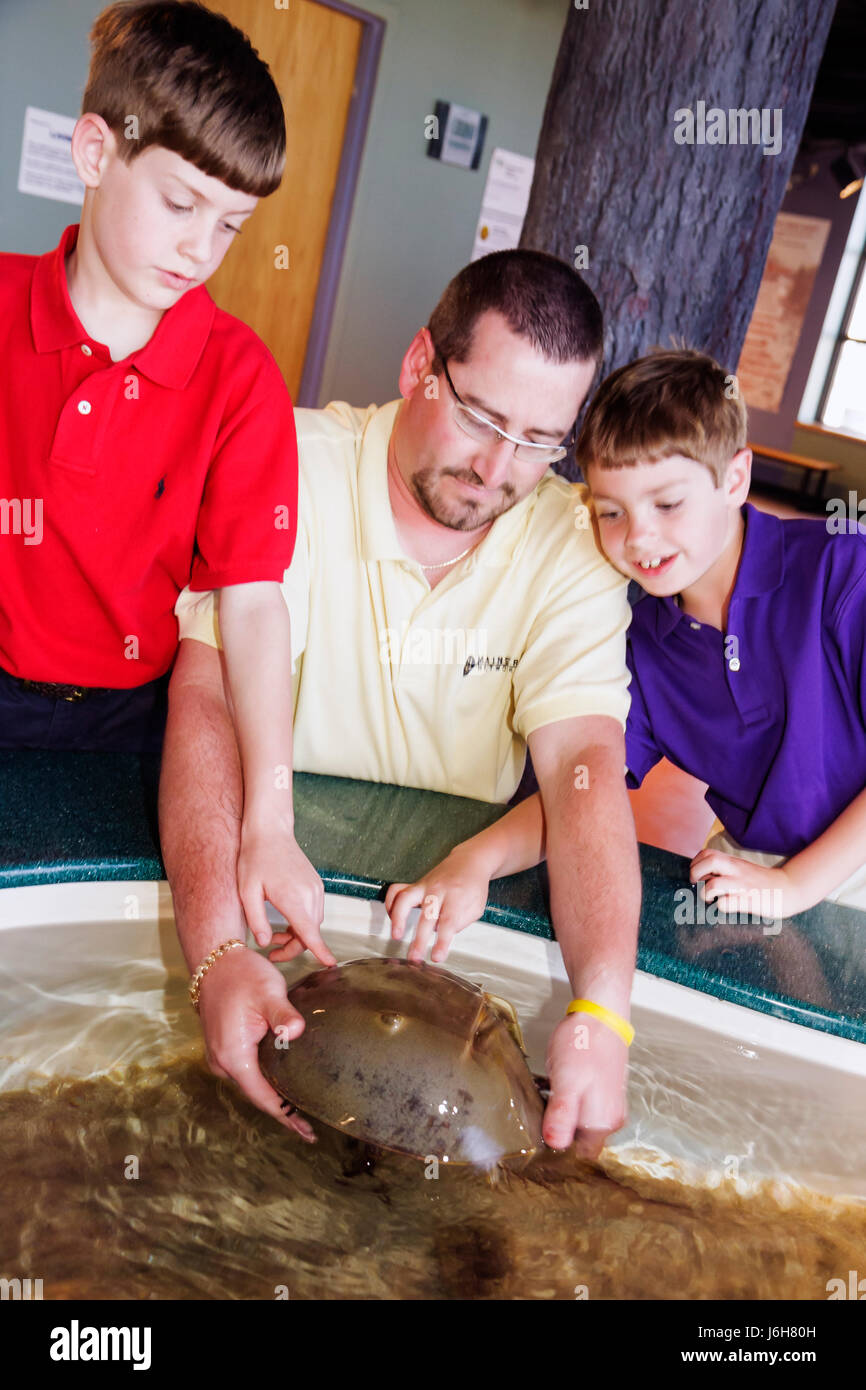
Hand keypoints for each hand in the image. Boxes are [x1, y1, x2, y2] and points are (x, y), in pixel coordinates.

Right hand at [197, 944, 315, 1141]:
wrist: (215, 961)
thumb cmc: (242, 976)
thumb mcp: (267, 992)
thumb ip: (283, 1014)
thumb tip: (296, 1031)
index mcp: (234, 1056)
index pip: (263, 1097)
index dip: (286, 1116)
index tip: (307, 1133)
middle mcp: (223, 1062)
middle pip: (257, 1096)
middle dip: (282, 1111)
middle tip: (309, 1127)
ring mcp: (220, 1056)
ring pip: (251, 1085)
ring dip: (273, 1097)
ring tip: (299, 1111)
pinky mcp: (223, 1048)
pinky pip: (247, 1073)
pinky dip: (264, 1083)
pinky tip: (281, 1084)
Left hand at [237, 822, 334, 965]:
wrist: (270, 831)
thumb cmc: (255, 858)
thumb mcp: (247, 891)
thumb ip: (256, 920)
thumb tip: (265, 943)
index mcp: (293, 898)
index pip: (310, 932)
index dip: (320, 950)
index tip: (330, 964)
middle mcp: (310, 894)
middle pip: (310, 933)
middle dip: (294, 948)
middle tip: (271, 953)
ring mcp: (315, 889)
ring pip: (313, 923)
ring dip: (297, 935)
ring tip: (274, 937)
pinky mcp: (316, 885)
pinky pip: (313, 912)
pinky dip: (302, 923)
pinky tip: (285, 922)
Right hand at [384, 845, 491, 961]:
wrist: (469, 860)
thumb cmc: (473, 886)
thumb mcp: (476, 907)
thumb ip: (461, 922)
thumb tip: (442, 934)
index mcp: (457, 898)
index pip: (449, 923)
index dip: (442, 942)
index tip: (436, 957)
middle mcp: (439, 890)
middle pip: (426, 915)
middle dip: (419, 938)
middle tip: (414, 957)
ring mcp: (425, 885)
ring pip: (405, 898)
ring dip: (398, 917)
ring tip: (396, 935)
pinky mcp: (415, 883)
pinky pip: (397, 890)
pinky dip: (390, 903)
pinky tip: (391, 917)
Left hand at [542, 1013, 627, 1157]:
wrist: (600, 1015)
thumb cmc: (583, 1045)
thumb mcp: (566, 1081)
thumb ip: (562, 1114)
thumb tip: (555, 1144)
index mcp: (601, 1123)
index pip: (579, 1156)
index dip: (557, 1150)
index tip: (537, 1137)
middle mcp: (609, 1120)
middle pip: (578, 1141)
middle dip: (556, 1130)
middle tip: (536, 1112)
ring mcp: (608, 1106)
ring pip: (578, 1124)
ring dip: (559, 1115)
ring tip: (544, 1095)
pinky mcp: (602, 1093)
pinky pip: (580, 1108)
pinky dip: (565, 1102)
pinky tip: (552, 1086)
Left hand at [690, 849, 806, 918]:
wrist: (790, 889)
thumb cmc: (761, 883)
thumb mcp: (742, 869)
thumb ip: (725, 870)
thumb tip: (702, 876)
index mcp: (733, 863)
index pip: (707, 853)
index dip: (696, 863)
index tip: (697, 875)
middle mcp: (736, 871)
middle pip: (709, 861)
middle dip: (695, 873)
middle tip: (698, 884)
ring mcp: (742, 886)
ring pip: (714, 884)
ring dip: (706, 892)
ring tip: (710, 899)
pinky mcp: (749, 901)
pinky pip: (728, 903)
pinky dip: (721, 906)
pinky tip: (724, 906)